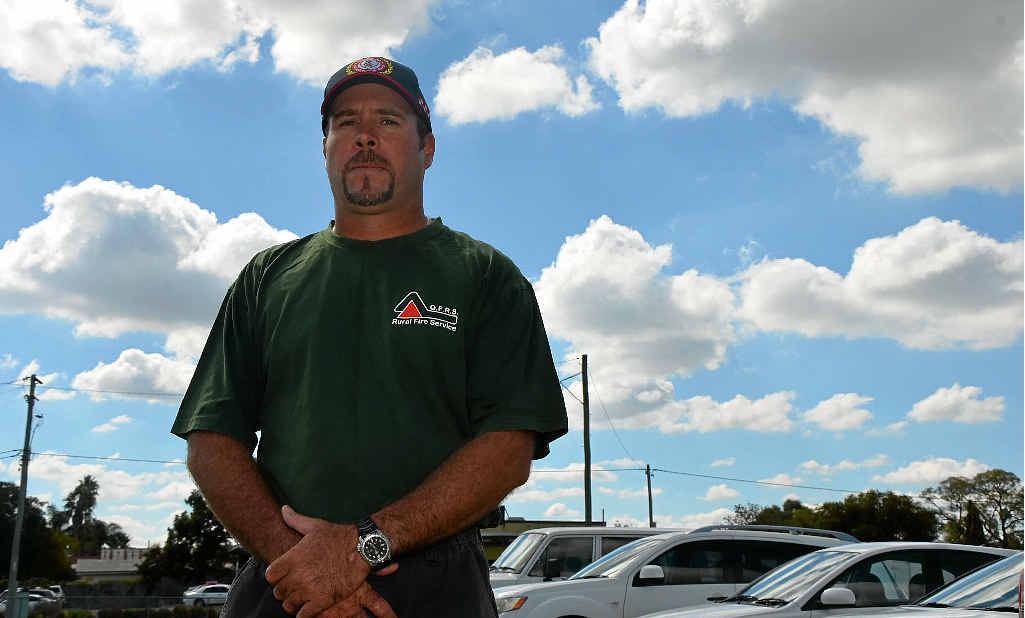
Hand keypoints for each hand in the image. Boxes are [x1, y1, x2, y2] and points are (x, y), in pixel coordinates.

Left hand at [265, 506, 397, 616]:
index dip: (276, 577)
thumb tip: (283, 509)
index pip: (270, 576)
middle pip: (278, 592)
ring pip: (289, 606)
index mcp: (293, 558)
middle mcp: (298, 575)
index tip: (284, 576)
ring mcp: (310, 589)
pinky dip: (305, 614)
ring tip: (303, 598)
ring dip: (295, 603)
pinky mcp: (323, 600)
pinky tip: (311, 607)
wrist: (362, 547)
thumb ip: (295, 520)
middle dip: (285, 591)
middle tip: (296, 588)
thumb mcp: (315, 525)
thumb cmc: (339, 536)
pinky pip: (303, 615)